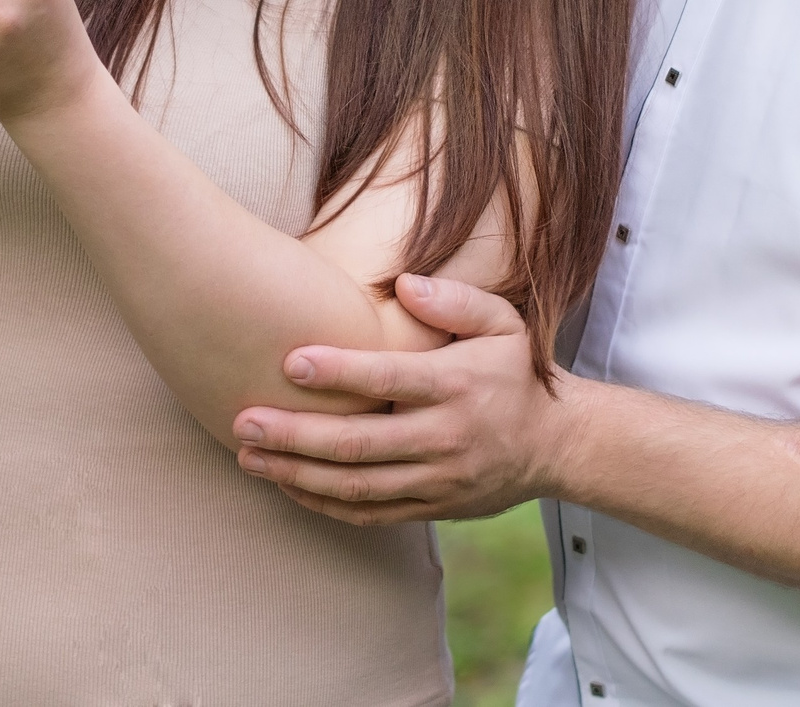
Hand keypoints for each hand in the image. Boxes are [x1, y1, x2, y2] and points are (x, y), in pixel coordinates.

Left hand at [231, 273, 572, 523]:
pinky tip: (286, 485)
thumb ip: (454, 299)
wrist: (556, 445)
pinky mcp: (432, 508)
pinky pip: (370, 514)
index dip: (338, 372)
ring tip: (249, 457)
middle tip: (244, 421)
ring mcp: (438, 480)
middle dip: (295, 436)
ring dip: (297, 474)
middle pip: (360, 443)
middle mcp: (445, 437)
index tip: (289, 361)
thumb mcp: (502, 322)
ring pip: (357, 486)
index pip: (389, 379)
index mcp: (456, 386)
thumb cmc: (515, 371)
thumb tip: (403, 285)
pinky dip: (324, 504)